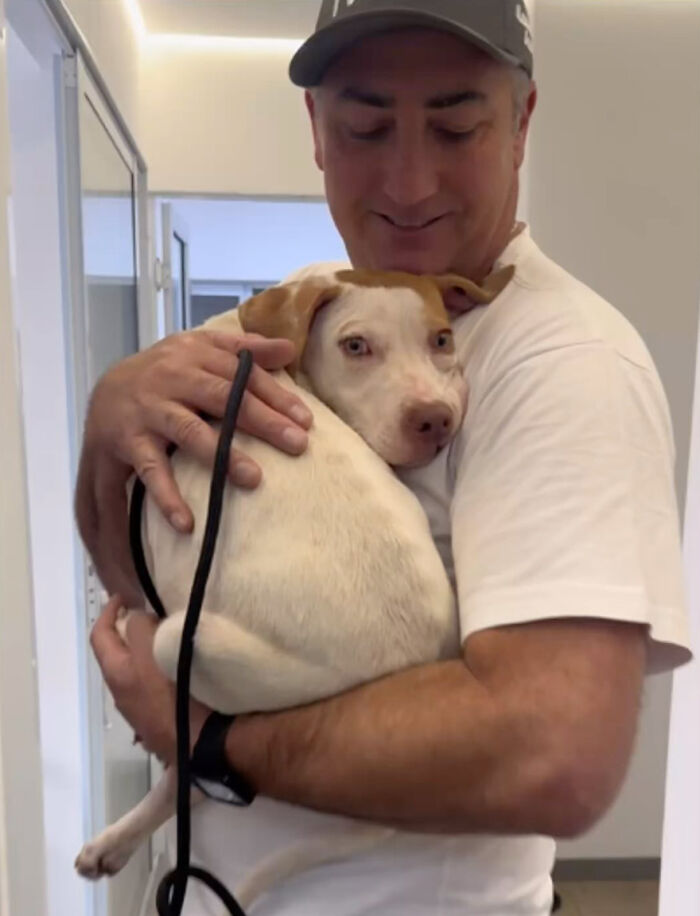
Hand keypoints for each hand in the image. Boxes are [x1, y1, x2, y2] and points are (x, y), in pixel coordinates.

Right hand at [76, 329, 312, 599]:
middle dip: (263, 422)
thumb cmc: (168, 373)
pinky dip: (168, 497)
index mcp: (195, 353)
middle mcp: (172, 377)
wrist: (106, 390)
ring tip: (254, 479)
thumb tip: (289, 348)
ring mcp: (150, 410)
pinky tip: (188, 522)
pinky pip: (151, 471)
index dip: (276, 396)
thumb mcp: (202, 350)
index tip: (307, 421)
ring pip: (191, 432)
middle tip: (298, 445)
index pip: (242, 373)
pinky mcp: (129, 441)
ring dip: (222, 456)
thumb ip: (244, 349)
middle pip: (224, 398)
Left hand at [90, 596, 210, 764]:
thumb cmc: (178, 695)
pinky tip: (183, 666)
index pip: (100, 635)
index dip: (108, 611)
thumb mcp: (154, 652)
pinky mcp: (160, 719)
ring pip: (137, 669)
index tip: (124, 595)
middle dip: (130, 630)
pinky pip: (154, 684)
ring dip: (148, 649)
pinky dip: (161, 667)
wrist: (206, 745)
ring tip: (171, 636)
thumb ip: (140, 629)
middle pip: (118, 652)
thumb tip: (136, 618)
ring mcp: (141, 709)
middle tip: (154, 614)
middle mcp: (122, 693)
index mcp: (117, 674)